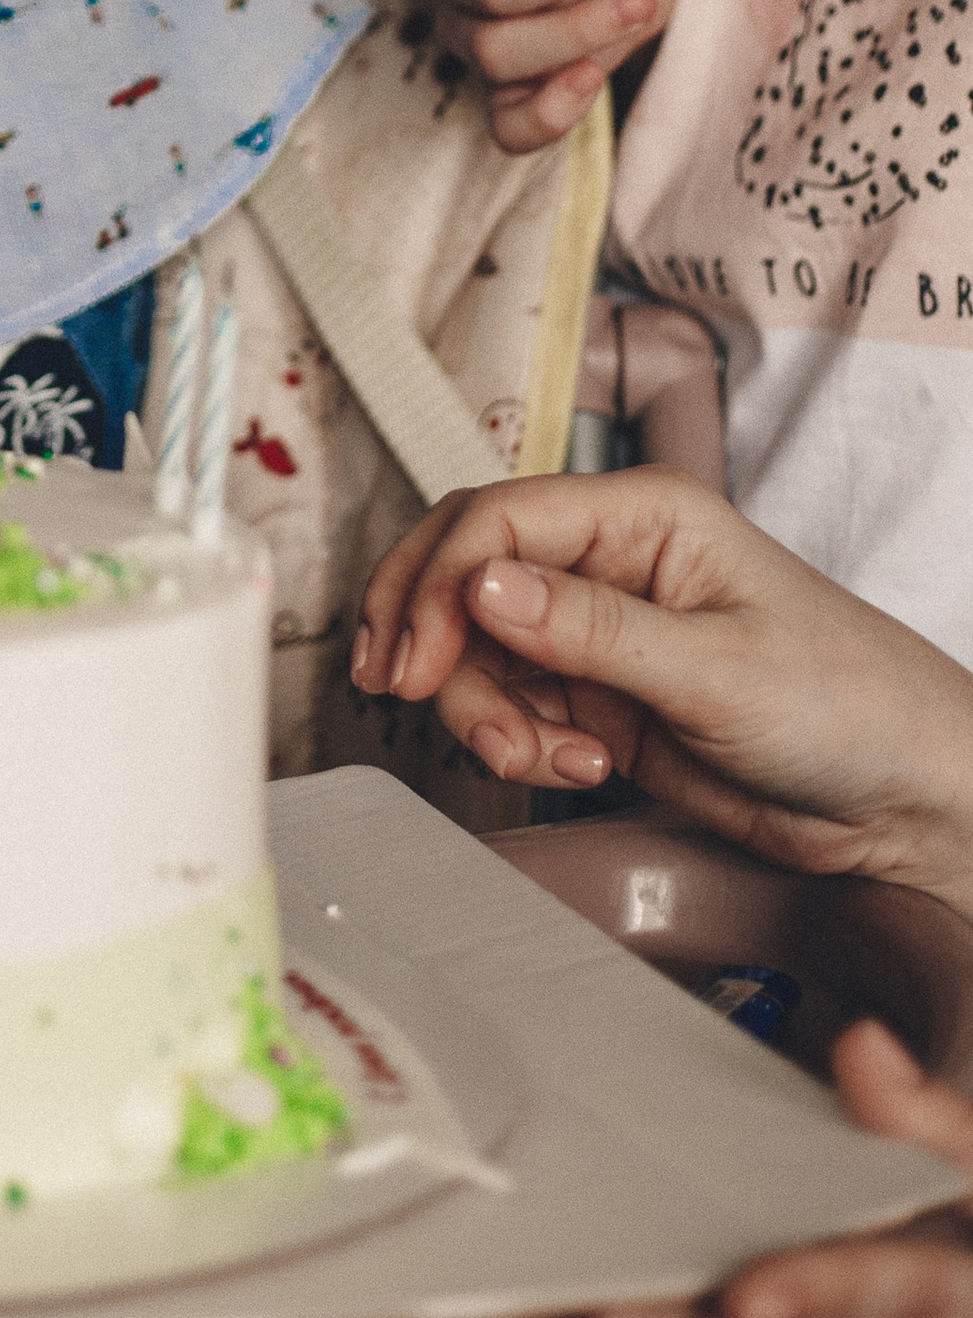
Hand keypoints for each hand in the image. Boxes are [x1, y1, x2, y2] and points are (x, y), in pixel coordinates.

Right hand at [353, 469, 972, 908]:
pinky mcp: (599, 699)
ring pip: (478, 650)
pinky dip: (519, 744)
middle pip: (466, 573)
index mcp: (642, 515)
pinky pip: (513, 707)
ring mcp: (600, 633)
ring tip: (543, 761)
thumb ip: (591, 630)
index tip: (414, 660)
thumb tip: (481, 587)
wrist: (908, 802)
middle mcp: (609, 561)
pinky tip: (575, 768)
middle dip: (431, 637)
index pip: (498, 521)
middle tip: (409, 695)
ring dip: (484, 711)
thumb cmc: (851, 705)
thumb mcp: (717, 668)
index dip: (440, 584)